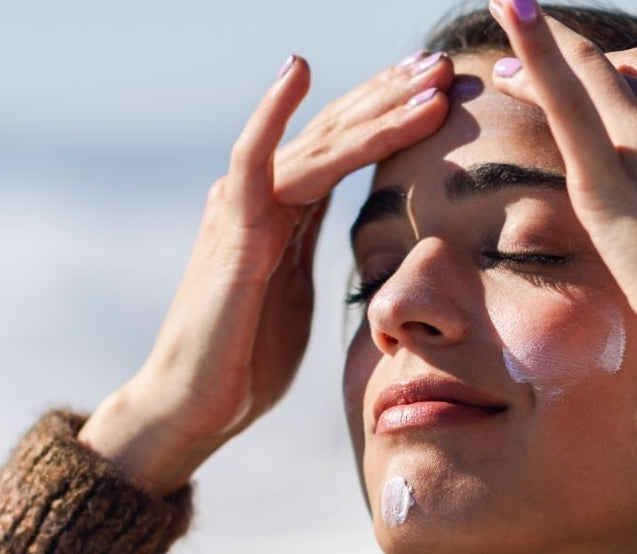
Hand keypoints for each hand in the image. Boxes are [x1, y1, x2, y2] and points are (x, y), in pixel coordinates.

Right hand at [81, 52, 454, 495]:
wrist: (193, 407)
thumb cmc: (245, 361)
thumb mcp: (297, 295)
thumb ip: (316, 254)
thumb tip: (359, 246)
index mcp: (284, 210)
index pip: (345, 147)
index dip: (390, 114)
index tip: (440, 88)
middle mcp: (261, 195)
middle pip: (336, 131)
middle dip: (392, 95)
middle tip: (444, 63)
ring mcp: (243, 208)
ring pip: (318, 143)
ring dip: (375, 109)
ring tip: (424, 79)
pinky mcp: (232, 232)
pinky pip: (253, 161)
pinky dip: (273, 113)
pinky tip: (297, 70)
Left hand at [485, 1, 636, 364]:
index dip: (630, 76)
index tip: (602, 82)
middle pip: (622, 74)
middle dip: (578, 65)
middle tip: (522, 62)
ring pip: (585, 76)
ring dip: (538, 50)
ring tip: (501, 42)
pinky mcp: (605, 181)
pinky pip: (563, 101)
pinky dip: (534, 51)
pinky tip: (509, 7)